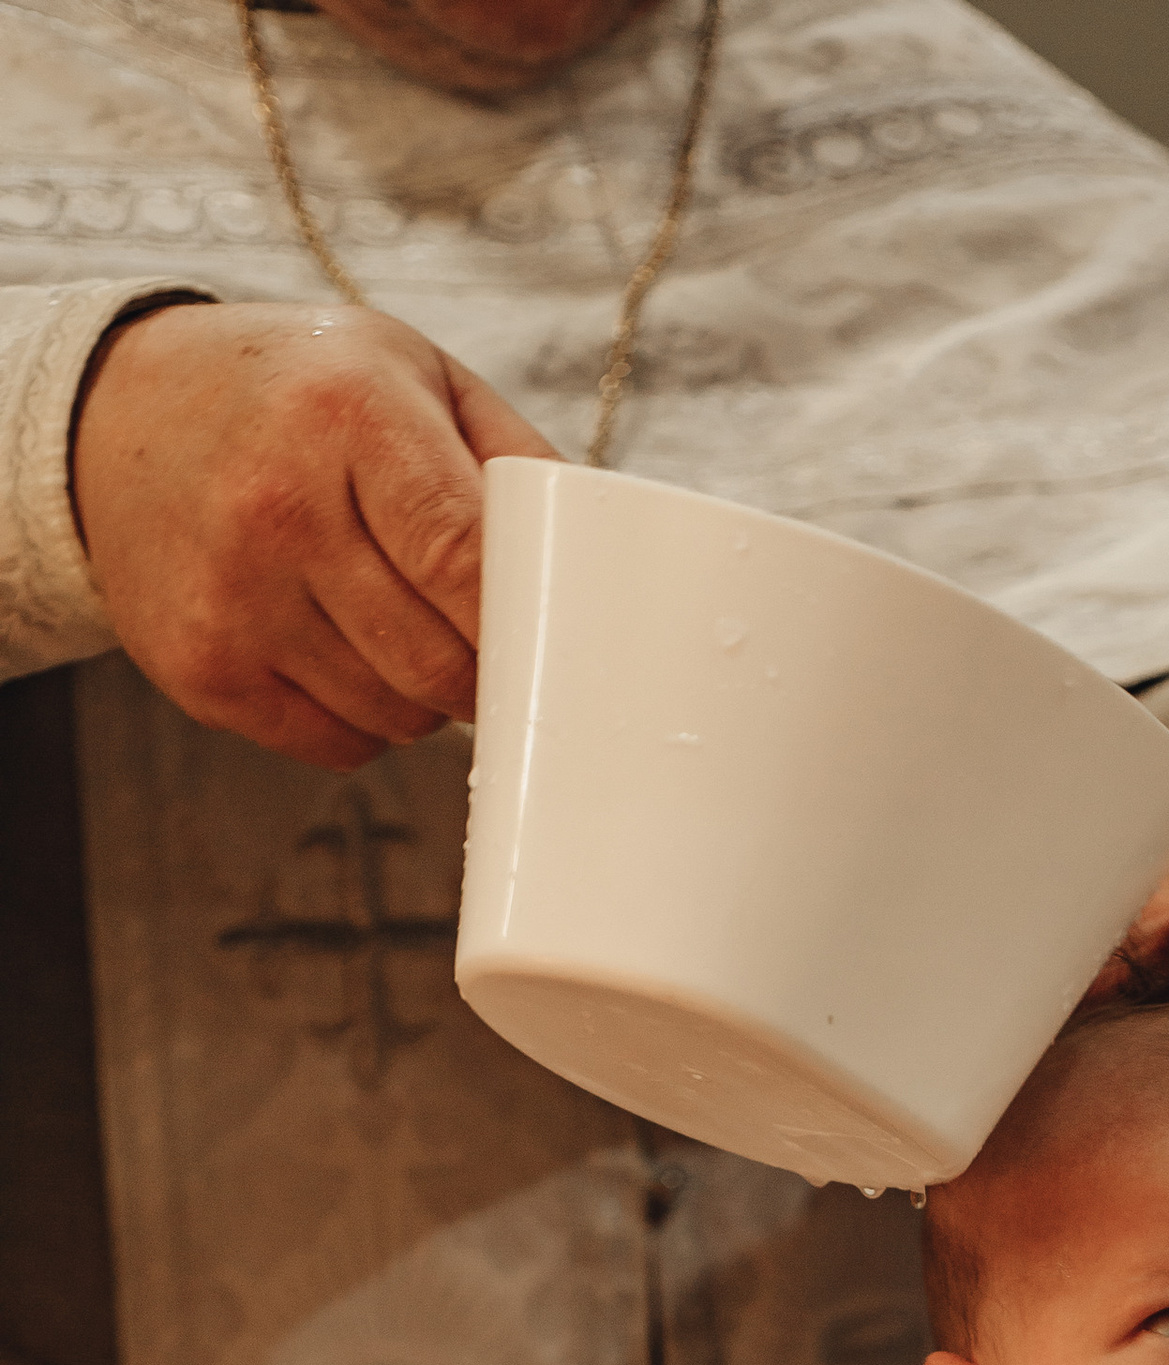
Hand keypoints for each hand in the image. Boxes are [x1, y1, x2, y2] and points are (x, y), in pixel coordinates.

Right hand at [71, 301, 555, 770]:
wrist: (115, 415)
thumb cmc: (296, 393)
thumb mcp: (406, 371)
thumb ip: (511, 455)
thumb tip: (610, 560)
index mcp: (346, 414)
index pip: (468, 562)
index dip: (520, 623)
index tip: (549, 639)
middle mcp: (277, 507)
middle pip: (438, 663)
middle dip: (482, 673)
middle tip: (485, 646)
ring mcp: (230, 598)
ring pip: (395, 720)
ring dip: (425, 701)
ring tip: (404, 634)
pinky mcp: (200, 670)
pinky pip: (337, 746)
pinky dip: (363, 723)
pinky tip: (342, 656)